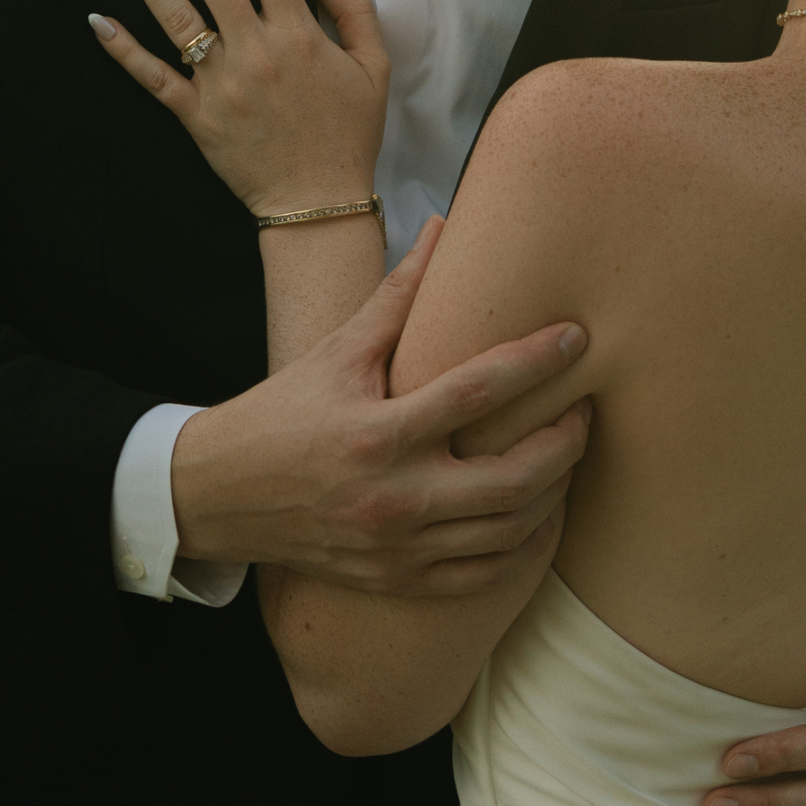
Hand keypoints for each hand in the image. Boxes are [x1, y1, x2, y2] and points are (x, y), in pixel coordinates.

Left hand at [91, 0, 388, 213]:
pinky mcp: (196, 116)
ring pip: (176, 18)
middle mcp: (255, 51)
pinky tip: (98, 19)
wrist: (318, 203)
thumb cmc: (348, 134)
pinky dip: (124, 50)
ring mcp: (221, 84)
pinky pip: (154, 78)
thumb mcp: (374, 68)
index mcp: (298, 34)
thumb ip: (353, 13)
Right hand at [171, 222, 591, 588]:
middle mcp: (392, 496)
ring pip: (509, 530)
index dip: (537, 360)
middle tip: (586, 410)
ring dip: (556, 491)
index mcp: (377, 432)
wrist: (218, 497)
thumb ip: (399, 295)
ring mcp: (398, 548)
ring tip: (569, 454)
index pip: (478, 389)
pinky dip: (523, 543)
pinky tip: (539, 511)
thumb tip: (445, 225)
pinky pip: (484, 574)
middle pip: (515, 478)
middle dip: (566, 442)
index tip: (576, 337)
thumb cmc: (282, 413)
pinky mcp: (397, 581)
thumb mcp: (337, 350)